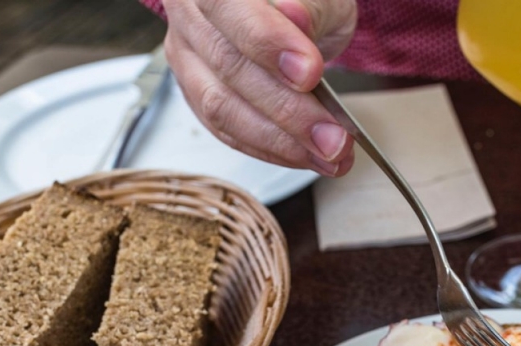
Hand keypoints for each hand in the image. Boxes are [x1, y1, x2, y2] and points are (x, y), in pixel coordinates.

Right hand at [163, 0, 356, 175]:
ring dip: (280, 140)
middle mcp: (188, 14)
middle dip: (287, 109)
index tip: (309, 73)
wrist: (294, 12)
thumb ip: (310, 5)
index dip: (267, 42)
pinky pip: (228, 131)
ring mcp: (187, 57)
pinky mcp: (197, 94)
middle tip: (333, 136)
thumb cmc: (305, 0)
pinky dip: (271, 149)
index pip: (227, 6)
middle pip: (227, 66)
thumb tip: (295, 16)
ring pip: (222, 108)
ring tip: (329, 153)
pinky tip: (307, 155)